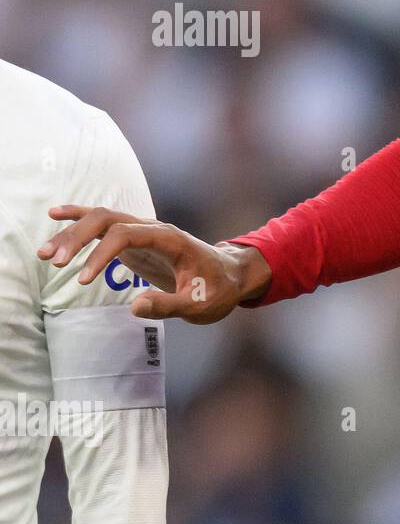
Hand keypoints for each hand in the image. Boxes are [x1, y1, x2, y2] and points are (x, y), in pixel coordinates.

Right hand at [37, 205, 270, 323]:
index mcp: (170, 239)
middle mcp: (154, 229)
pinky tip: (56, 217)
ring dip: (72, 232)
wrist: (229, 276)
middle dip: (78, 237)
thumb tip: (135, 306)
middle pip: (108, 219)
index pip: (127, 234)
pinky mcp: (135, 240)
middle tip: (53, 262)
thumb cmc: (217, 291)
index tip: (82, 280)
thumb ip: (169, 306)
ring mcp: (143, 231)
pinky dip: (80, 220)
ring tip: (45, 254)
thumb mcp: (200, 305)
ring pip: (102, 219)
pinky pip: (104, 224)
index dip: (101, 254)